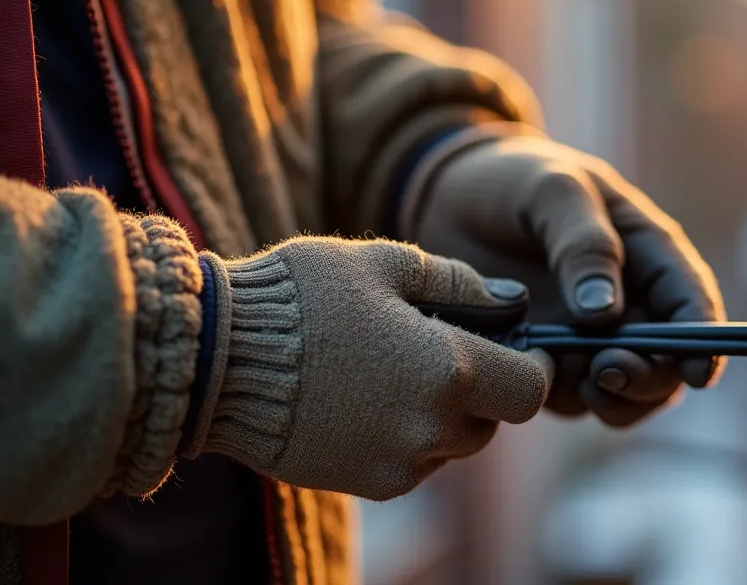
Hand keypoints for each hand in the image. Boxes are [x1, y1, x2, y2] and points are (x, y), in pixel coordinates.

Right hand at [194, 238, 551, 500]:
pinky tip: (363, 398)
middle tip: (437, 348)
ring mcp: (397, 463)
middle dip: (480, 389)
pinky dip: (404, 435)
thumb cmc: (301, 296)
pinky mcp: (364, 482)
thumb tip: (512, 304)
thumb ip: (459, 284)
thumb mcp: (385, 264)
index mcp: (448, 371)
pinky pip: (410, 463)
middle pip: (492, 422)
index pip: (532, 390)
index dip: (531, 366)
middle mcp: (431, 428)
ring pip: (451, 446)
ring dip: (441, 415)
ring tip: (391, 370)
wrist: (215, 358)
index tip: (513, 345)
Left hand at [405, 127, 725, 426]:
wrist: (447, 196)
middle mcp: (630, 304)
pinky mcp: (548, 361)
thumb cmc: (513, 179)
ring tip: (580, 379)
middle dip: (649, 377)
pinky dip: (559, 397)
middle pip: (665, 362)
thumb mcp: (552, 190)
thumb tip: (606, 314)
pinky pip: (567, 397)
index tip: (696, 373)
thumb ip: (585, 244)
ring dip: (612, 399)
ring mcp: (589, 339)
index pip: (692, 303)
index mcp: (649, 253)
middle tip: (609, 368)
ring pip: (624, 393)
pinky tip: (531, 372)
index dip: (704, 343)